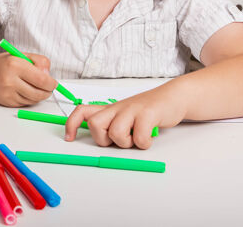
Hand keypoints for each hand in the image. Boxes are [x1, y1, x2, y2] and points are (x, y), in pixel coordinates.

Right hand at [0, 52, 57, 106]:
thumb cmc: (7, 63)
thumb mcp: (23, 55)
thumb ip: (40, 62)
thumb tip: (48, 76)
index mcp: (15, 64)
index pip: (41, 79)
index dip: (51, 83)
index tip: (53, 83)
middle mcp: (9, 79)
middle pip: (38, 93)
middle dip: (47, 92)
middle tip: (49, 88)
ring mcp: (7, 92)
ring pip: (33, 100)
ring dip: (39, 96)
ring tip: (35, 87)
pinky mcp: (6, 102)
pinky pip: (25, 104)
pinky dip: (29, 99)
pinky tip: (25, 91)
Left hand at [64, 83, 185, 148]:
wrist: (172, 98)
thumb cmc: (147, 112)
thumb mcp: (124, 116)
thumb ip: (111, 126)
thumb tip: (100, 143)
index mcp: (109, 109)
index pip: (82, 111)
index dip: (72, 124)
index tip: (70, 138)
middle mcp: (117, 108)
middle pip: (95, 125)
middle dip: (105, 140)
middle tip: (121, 139)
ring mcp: (132, 109)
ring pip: (116, 133)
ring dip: (127, 143)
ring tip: (137, 137)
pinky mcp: (148, 113)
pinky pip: (139, 137)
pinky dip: (144, 143)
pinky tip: (149, 136)